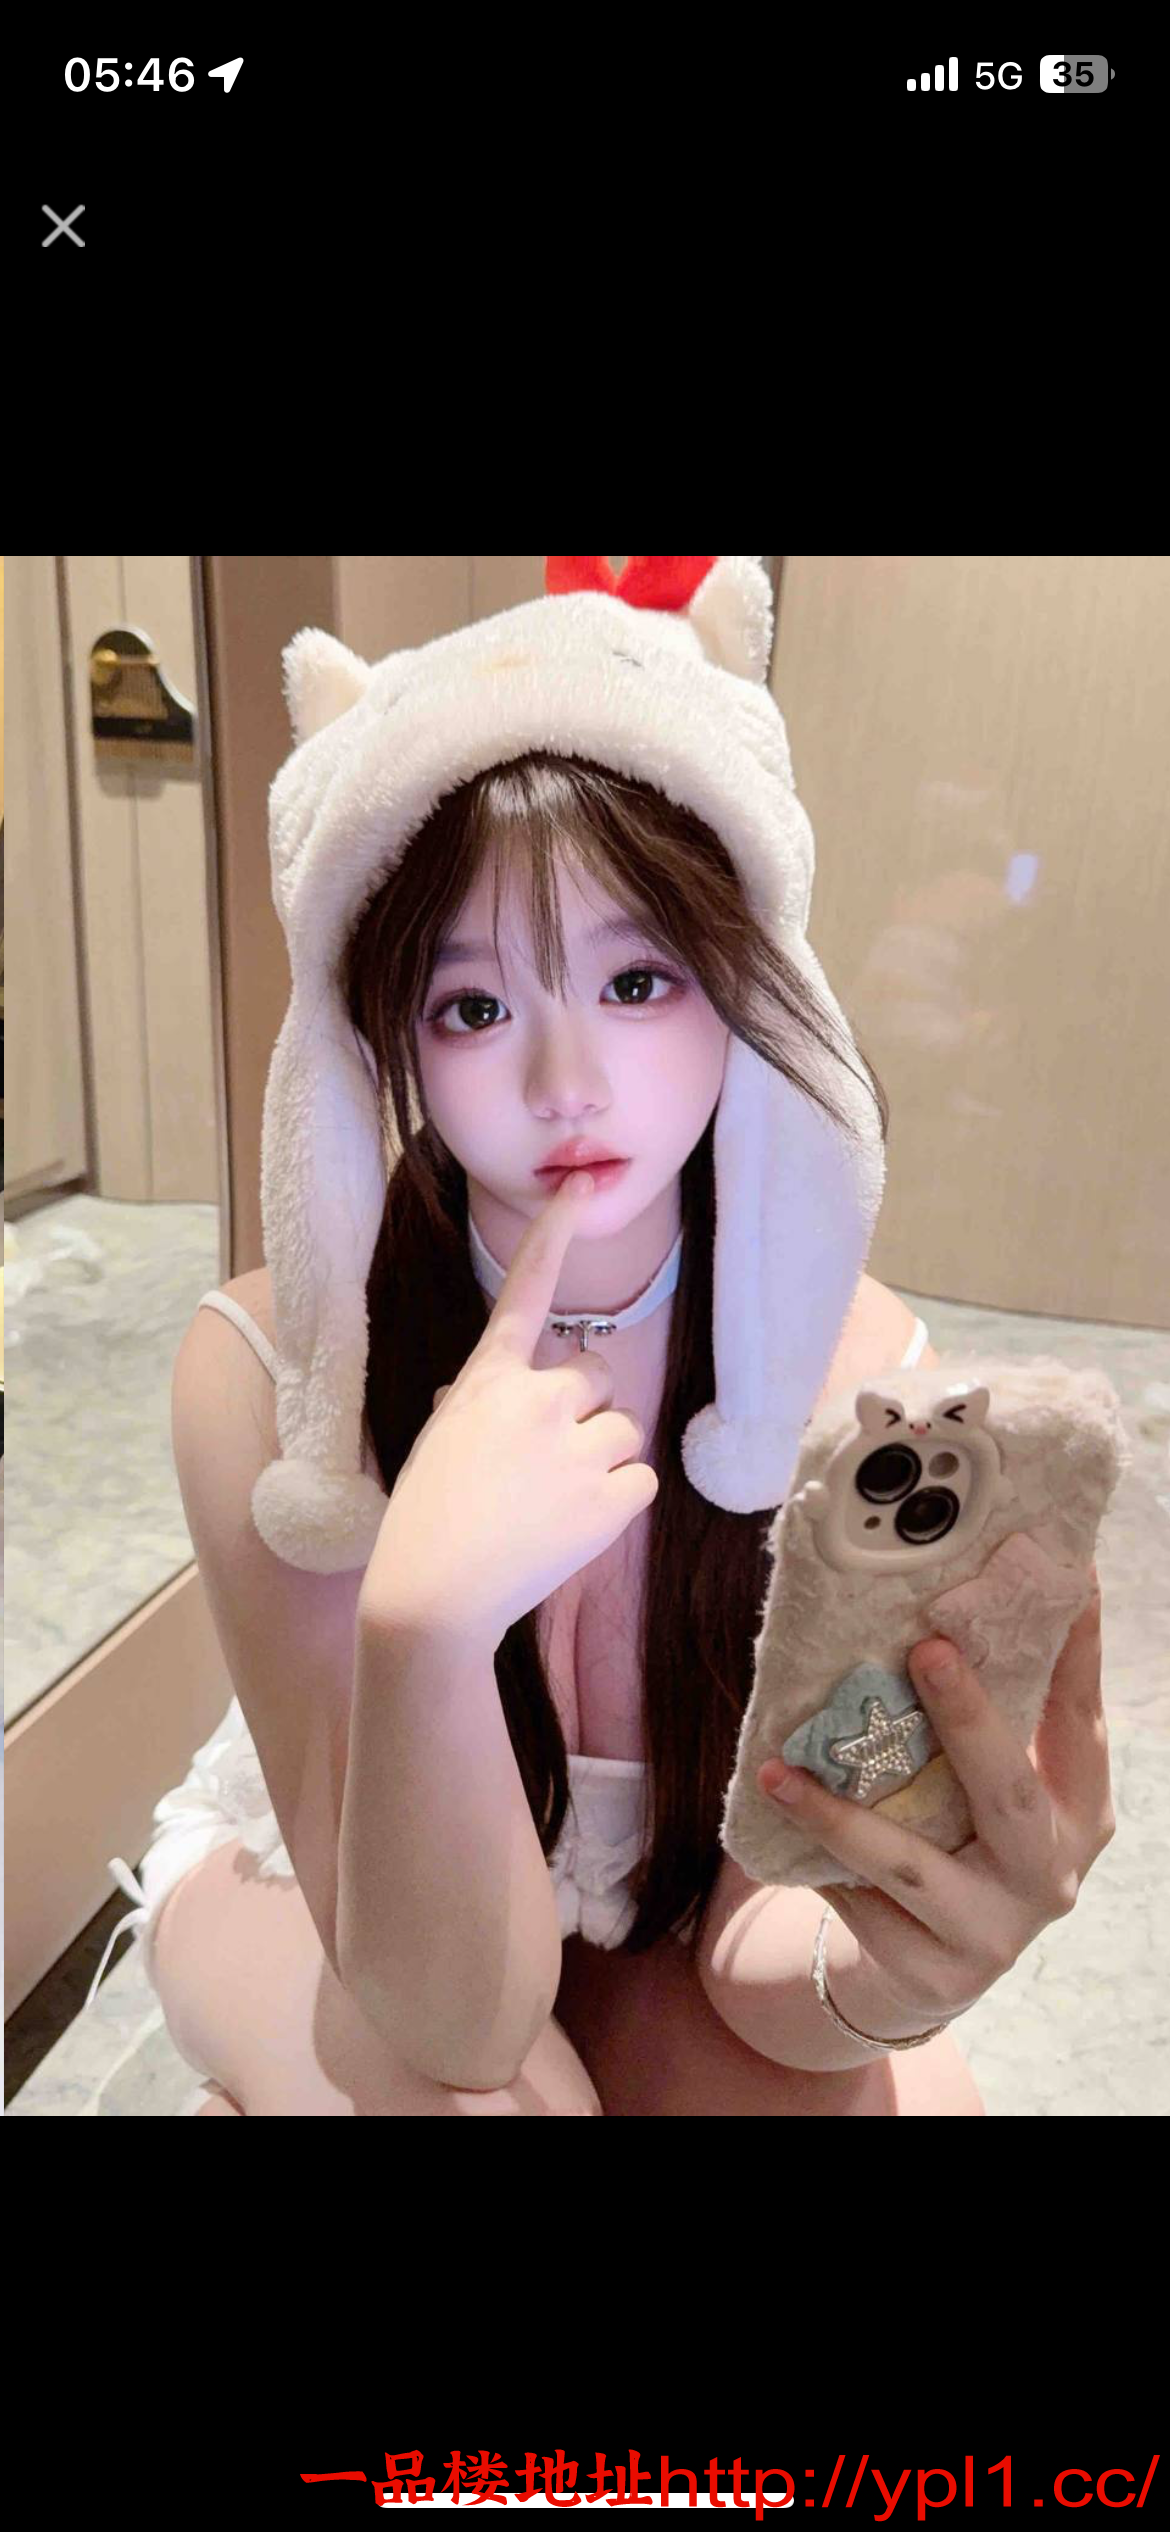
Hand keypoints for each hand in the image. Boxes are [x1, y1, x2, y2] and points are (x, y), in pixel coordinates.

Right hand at [360, 1167, 655, 1655]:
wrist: (431, 1595)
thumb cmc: (425, 1522)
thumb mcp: (439, 1443)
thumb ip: (477, 1407)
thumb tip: (491, 1399)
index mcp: (487, 1379)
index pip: (526, 1288)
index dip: (555, 1232)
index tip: (581, 1185)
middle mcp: (537, 1398)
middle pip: (597, 1377)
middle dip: (585, 1412)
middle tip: (547, 1464)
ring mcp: (577, 1446)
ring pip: (624, 1431)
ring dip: (602, 1461)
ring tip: (553, 1504)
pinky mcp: (610, 1497)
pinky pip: (642, 1480)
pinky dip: (619, 1503)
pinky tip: (574, 1527)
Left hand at [757, 1564, 1113, 2023]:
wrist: (942, 1961)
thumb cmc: (969, 1837)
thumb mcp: (998, 1781)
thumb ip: (996, 1712)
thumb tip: (962, 1590)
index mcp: (1079, 1811)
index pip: (1080, 1723)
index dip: (1077, 1654)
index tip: (1069, 1578)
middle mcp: (1050, 1875)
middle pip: (1007, 1792)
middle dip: (968, 1718)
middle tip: (927, 1648)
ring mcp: (995, 1933)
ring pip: (908, 1865)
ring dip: (836, 1815)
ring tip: (780, 1770)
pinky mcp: (933, 1972)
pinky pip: (863, 1905)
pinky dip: (818, 1861)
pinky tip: (781, 1823)